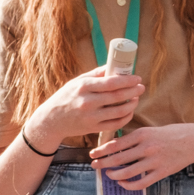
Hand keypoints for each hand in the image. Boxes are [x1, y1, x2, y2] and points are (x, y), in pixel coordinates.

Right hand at [27, 64, 143, 144]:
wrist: (52, 120)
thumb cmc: (66, 97)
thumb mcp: (77, 82)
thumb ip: (96, 74)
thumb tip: (115, 65)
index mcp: (84, 87)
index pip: (111, 82)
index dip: (128, 80)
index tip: (137, 78)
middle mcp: (88, 102)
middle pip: (117, 96)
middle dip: (133, 91)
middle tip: (141, 87)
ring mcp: (91, 117)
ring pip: (119, 111)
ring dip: (131, 104)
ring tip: (136, 98)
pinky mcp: (93, 128)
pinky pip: (115, 124)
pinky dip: (125, 117)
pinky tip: (129, 111)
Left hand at [89, 122, 193, 190]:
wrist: (192, 140)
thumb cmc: (167, 135)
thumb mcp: (149, 131)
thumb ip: (133, 138)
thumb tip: (113, 147)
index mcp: (142, 134)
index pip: (116, 144)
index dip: (102, 151)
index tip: (93, 154)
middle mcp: (147, 147)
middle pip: (118, 158)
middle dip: (103, 163)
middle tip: (94, 166)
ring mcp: (154, 161)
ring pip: (128, 172)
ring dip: (114, 175)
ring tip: (109, 174)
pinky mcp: (161, 172)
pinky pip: (141, 183)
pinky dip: (129, 185)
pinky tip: (122, 183)